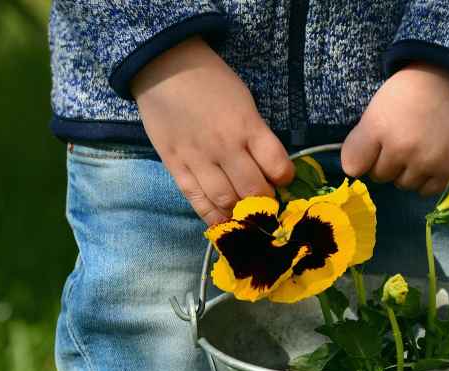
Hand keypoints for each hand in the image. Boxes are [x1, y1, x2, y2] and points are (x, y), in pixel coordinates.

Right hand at [131, 36, 293, 225]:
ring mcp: (198, 159)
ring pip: (226, 201)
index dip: (285, 178)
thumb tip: (268, 168)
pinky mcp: (176, 167)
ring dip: (241, 213)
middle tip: (266, 203)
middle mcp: (225, 147)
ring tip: (247, 215)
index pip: (277, 166)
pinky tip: (223, 223)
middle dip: (265, 202)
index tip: (282, 179)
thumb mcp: (245, 102)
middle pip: (254, 190)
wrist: (163, 68)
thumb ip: (256, 135)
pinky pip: (197, 201)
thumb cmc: (211, 81)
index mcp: (247, 126)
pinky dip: (213, 217)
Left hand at [341, 62, 448, 195]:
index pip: (353, 166)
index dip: (362, 158)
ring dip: (407, 172)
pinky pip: (427, 190)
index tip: (372, 148)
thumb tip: (354, 170)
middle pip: (380, 176)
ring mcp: (428, 161)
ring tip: (418, 149)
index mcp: (378, 128)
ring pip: (404, 185)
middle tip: (401, 141)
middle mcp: (402, 148)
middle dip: (386, 163)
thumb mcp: (376, 107)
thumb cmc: (410, 91)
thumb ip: (360, 140)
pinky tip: (431, 161)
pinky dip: (426, 180)